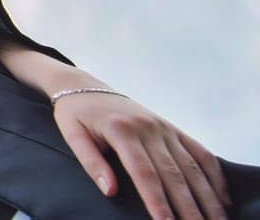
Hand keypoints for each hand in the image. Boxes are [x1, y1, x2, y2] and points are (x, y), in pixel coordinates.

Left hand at [55, 93, 230, 219]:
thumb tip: (109, 190)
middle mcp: (148, 128)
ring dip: (206, 196)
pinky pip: (199, 152)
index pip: (143, 172)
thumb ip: (90, 162)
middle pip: (172, 173)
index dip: (156, 200)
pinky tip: (221, 196)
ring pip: (191, 166)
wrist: (85, 86)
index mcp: (121, 130)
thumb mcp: (72, 134)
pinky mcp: (172, 128)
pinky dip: (213, 174)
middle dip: (187, 205)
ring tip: (217, 219)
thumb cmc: (75, 114)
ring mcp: (164, 127)